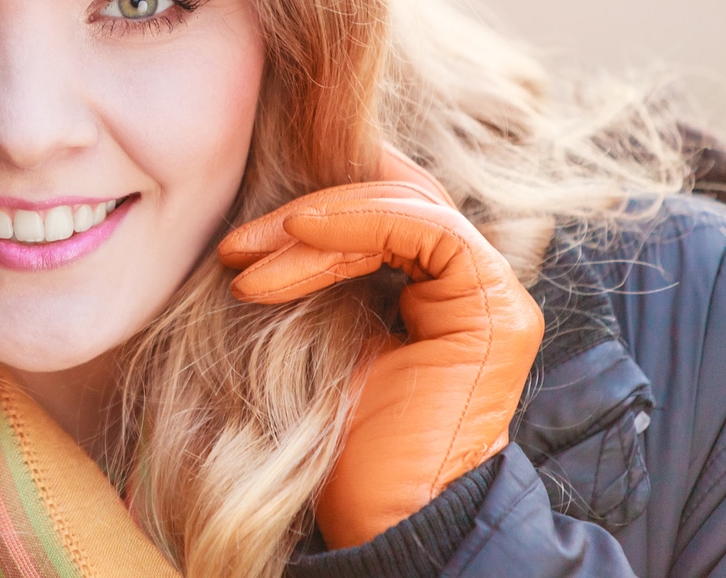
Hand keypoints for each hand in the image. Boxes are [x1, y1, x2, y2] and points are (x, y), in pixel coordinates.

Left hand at [217, 147, 543, 547]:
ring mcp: (488, 297)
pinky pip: (427, 229)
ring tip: (245, 259)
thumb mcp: (318, 338)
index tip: (236, 244)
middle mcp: (469, 289)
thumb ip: (318, 279)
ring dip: (315, 226)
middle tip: (233, 247)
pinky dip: (358, 220)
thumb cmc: (340, 446)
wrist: (380, 522)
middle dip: (304, 216)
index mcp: (433, 294)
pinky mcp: (491, 311)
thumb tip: (261, 222)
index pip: (379, 215)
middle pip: (392, 202)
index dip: (310, 212)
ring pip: (405, 208)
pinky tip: (298, 235)